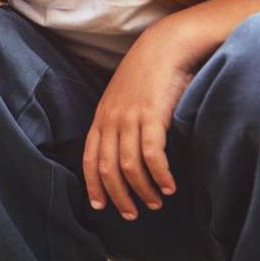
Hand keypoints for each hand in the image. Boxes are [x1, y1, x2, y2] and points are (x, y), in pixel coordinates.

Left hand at [82, 28, 200, 220]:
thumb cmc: (149, 74)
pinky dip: (159, 175)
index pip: (89, 159)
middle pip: (107, 168)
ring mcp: (130, 118)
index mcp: (102, 118)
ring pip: (128, 166)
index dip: (93, 185)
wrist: (166, 46)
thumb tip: (126, 150)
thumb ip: (121, 122)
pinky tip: (170, 187)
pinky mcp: (152, 116)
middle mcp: (111, 120)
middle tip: (132, 214)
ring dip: (142, 190)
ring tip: (156, 203)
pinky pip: (152, 155)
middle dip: (118, 196)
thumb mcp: (125, 99)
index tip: (100, 206)